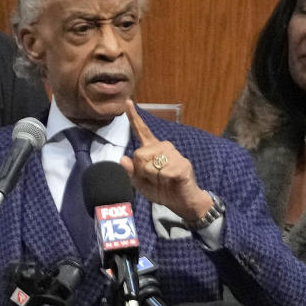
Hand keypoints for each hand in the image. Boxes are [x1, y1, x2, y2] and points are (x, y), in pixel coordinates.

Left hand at [119, 100, 212, 221]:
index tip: (127, 102)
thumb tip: (123, 158)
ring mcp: (174, 154)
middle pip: (139, 154)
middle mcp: (163, 147)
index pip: (141, 131)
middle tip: (154, 178)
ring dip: (152, 177)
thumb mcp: (141, 184)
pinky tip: (171, 181)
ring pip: (149, 164)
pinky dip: (162, 180)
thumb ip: (131, 172)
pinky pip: (161, 172)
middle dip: (141, 171)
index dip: (133, 117)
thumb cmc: (163, 190)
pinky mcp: (182, 164)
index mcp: (153, 150)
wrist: (182, 202)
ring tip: (164, 180)